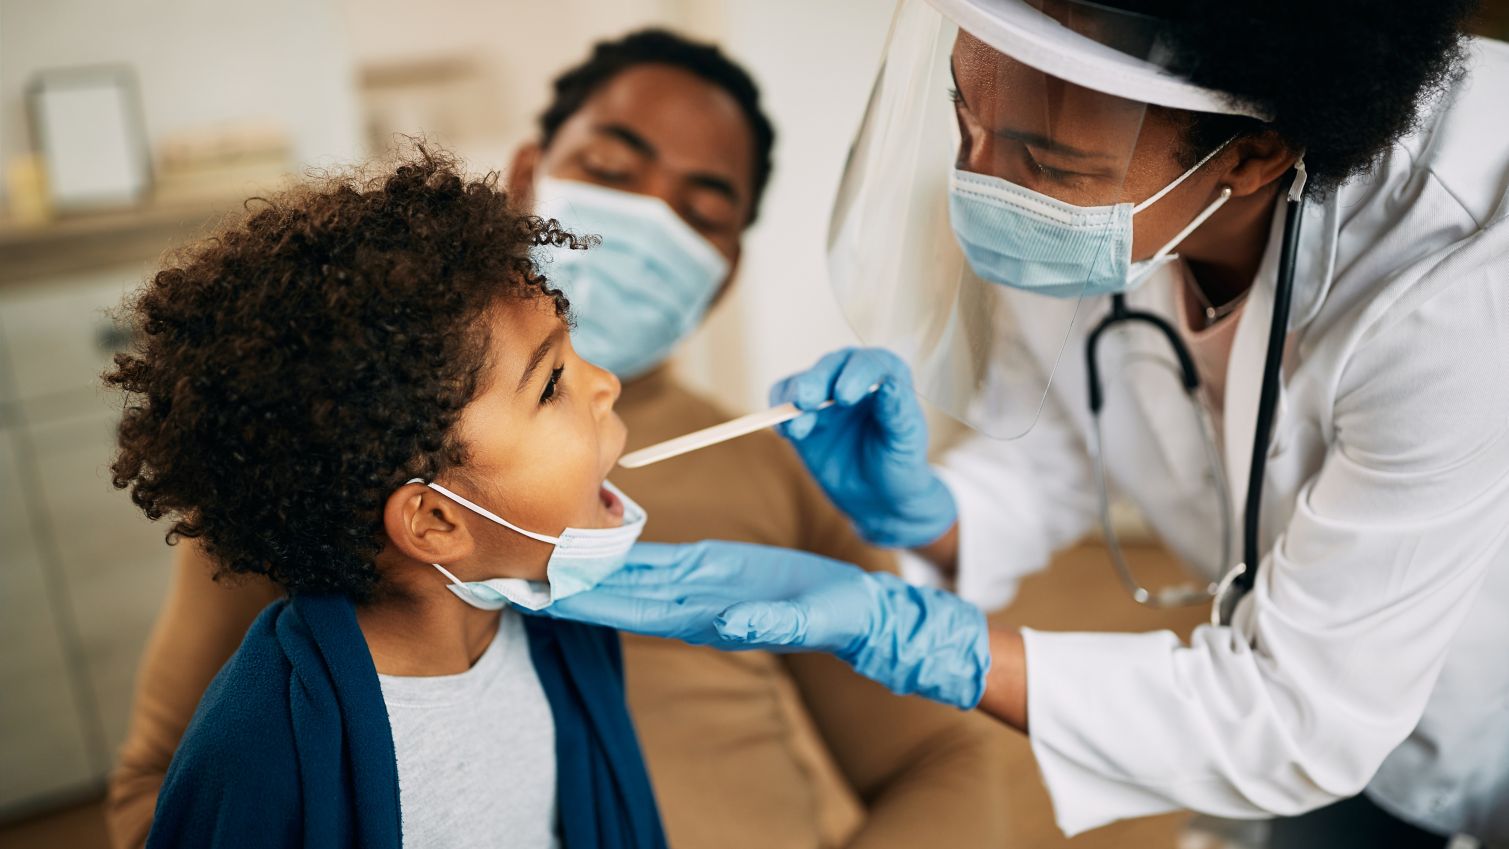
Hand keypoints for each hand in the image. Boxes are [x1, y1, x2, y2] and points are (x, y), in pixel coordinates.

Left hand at [536, 540, 989, 708]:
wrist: (861, 611)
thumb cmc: (840, 618)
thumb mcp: (811, 620)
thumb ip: (770, 625)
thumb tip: (727, 627)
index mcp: (712, 619)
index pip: (638, 612)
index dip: (594, 604)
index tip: (551, 596)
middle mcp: (696, 605)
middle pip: (623, 594)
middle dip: (576, 586)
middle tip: (525, 570)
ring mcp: (703, 587)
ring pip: (635, 575)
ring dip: (593, 567)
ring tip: (548, 550)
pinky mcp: (715, 566)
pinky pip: (662, 559)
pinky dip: (628, 551)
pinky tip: (600, 540)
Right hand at [769, 347, 956, 548]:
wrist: (877, 494)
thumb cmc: (899, 462)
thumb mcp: (906, 440)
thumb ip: (897, 411)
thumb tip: (889, 384)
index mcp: (885, 375)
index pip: (869, 364)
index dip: (856, 376)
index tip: (844, 397)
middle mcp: (852, 375)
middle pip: (830, 367)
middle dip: (815, 382)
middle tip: (807, 401)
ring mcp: (823, 393)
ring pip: (801, 383)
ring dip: (793, 401)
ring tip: (797, 429)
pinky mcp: (801, 413)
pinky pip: (782, 402)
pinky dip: (779, 415)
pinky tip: (786, 433)